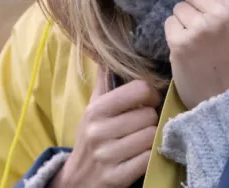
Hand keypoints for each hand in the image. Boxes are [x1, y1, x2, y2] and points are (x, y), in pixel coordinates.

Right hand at [51, 67, 159, 187]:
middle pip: (148, 115)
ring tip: (141, 138)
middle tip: (143, 123)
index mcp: (96, 110)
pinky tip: (140, 155)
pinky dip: (149, 156)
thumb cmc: (91, 138)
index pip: (139, 89)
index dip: (151, 93)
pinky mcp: (116, 177)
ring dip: (151, 138)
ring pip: (151, 135)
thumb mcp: (93, 108)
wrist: (76, 182)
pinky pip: (148, 158)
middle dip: (150, 119)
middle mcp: (99, 131)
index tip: (149, 100)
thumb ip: (104, 81)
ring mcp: (107, 156)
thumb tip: (107, 53)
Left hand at [165, 0, 228, 108]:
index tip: (219, 5)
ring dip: (186, 20)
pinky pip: (169, 21)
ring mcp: (198, 28)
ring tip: (199, 37)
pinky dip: (176, 33)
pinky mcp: (179, 42)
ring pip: (179, 5)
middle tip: (209, 24)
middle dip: (198, 4)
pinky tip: (189, 46)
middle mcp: (220, 13)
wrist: (224, 94)